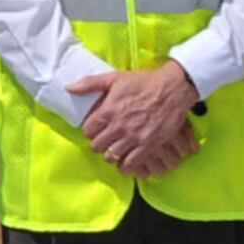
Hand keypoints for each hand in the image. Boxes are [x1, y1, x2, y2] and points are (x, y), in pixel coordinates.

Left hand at [65, 61, 197, 175]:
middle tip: (105, 140)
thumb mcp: (114, 78)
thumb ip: (90, 83)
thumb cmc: (144, 82)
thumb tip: (69, 88)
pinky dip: (126, 165)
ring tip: (115, 150)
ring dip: (110, 155)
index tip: (95, 130)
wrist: (173, 88)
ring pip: (111, 156)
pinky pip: (131, 164)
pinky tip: (126, 161)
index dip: (90, 131)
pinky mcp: (149, 145)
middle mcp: (119, 126)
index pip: (88, 130)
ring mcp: (134, 137)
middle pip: (97, 146)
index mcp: (108, 111)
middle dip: (99, 144)